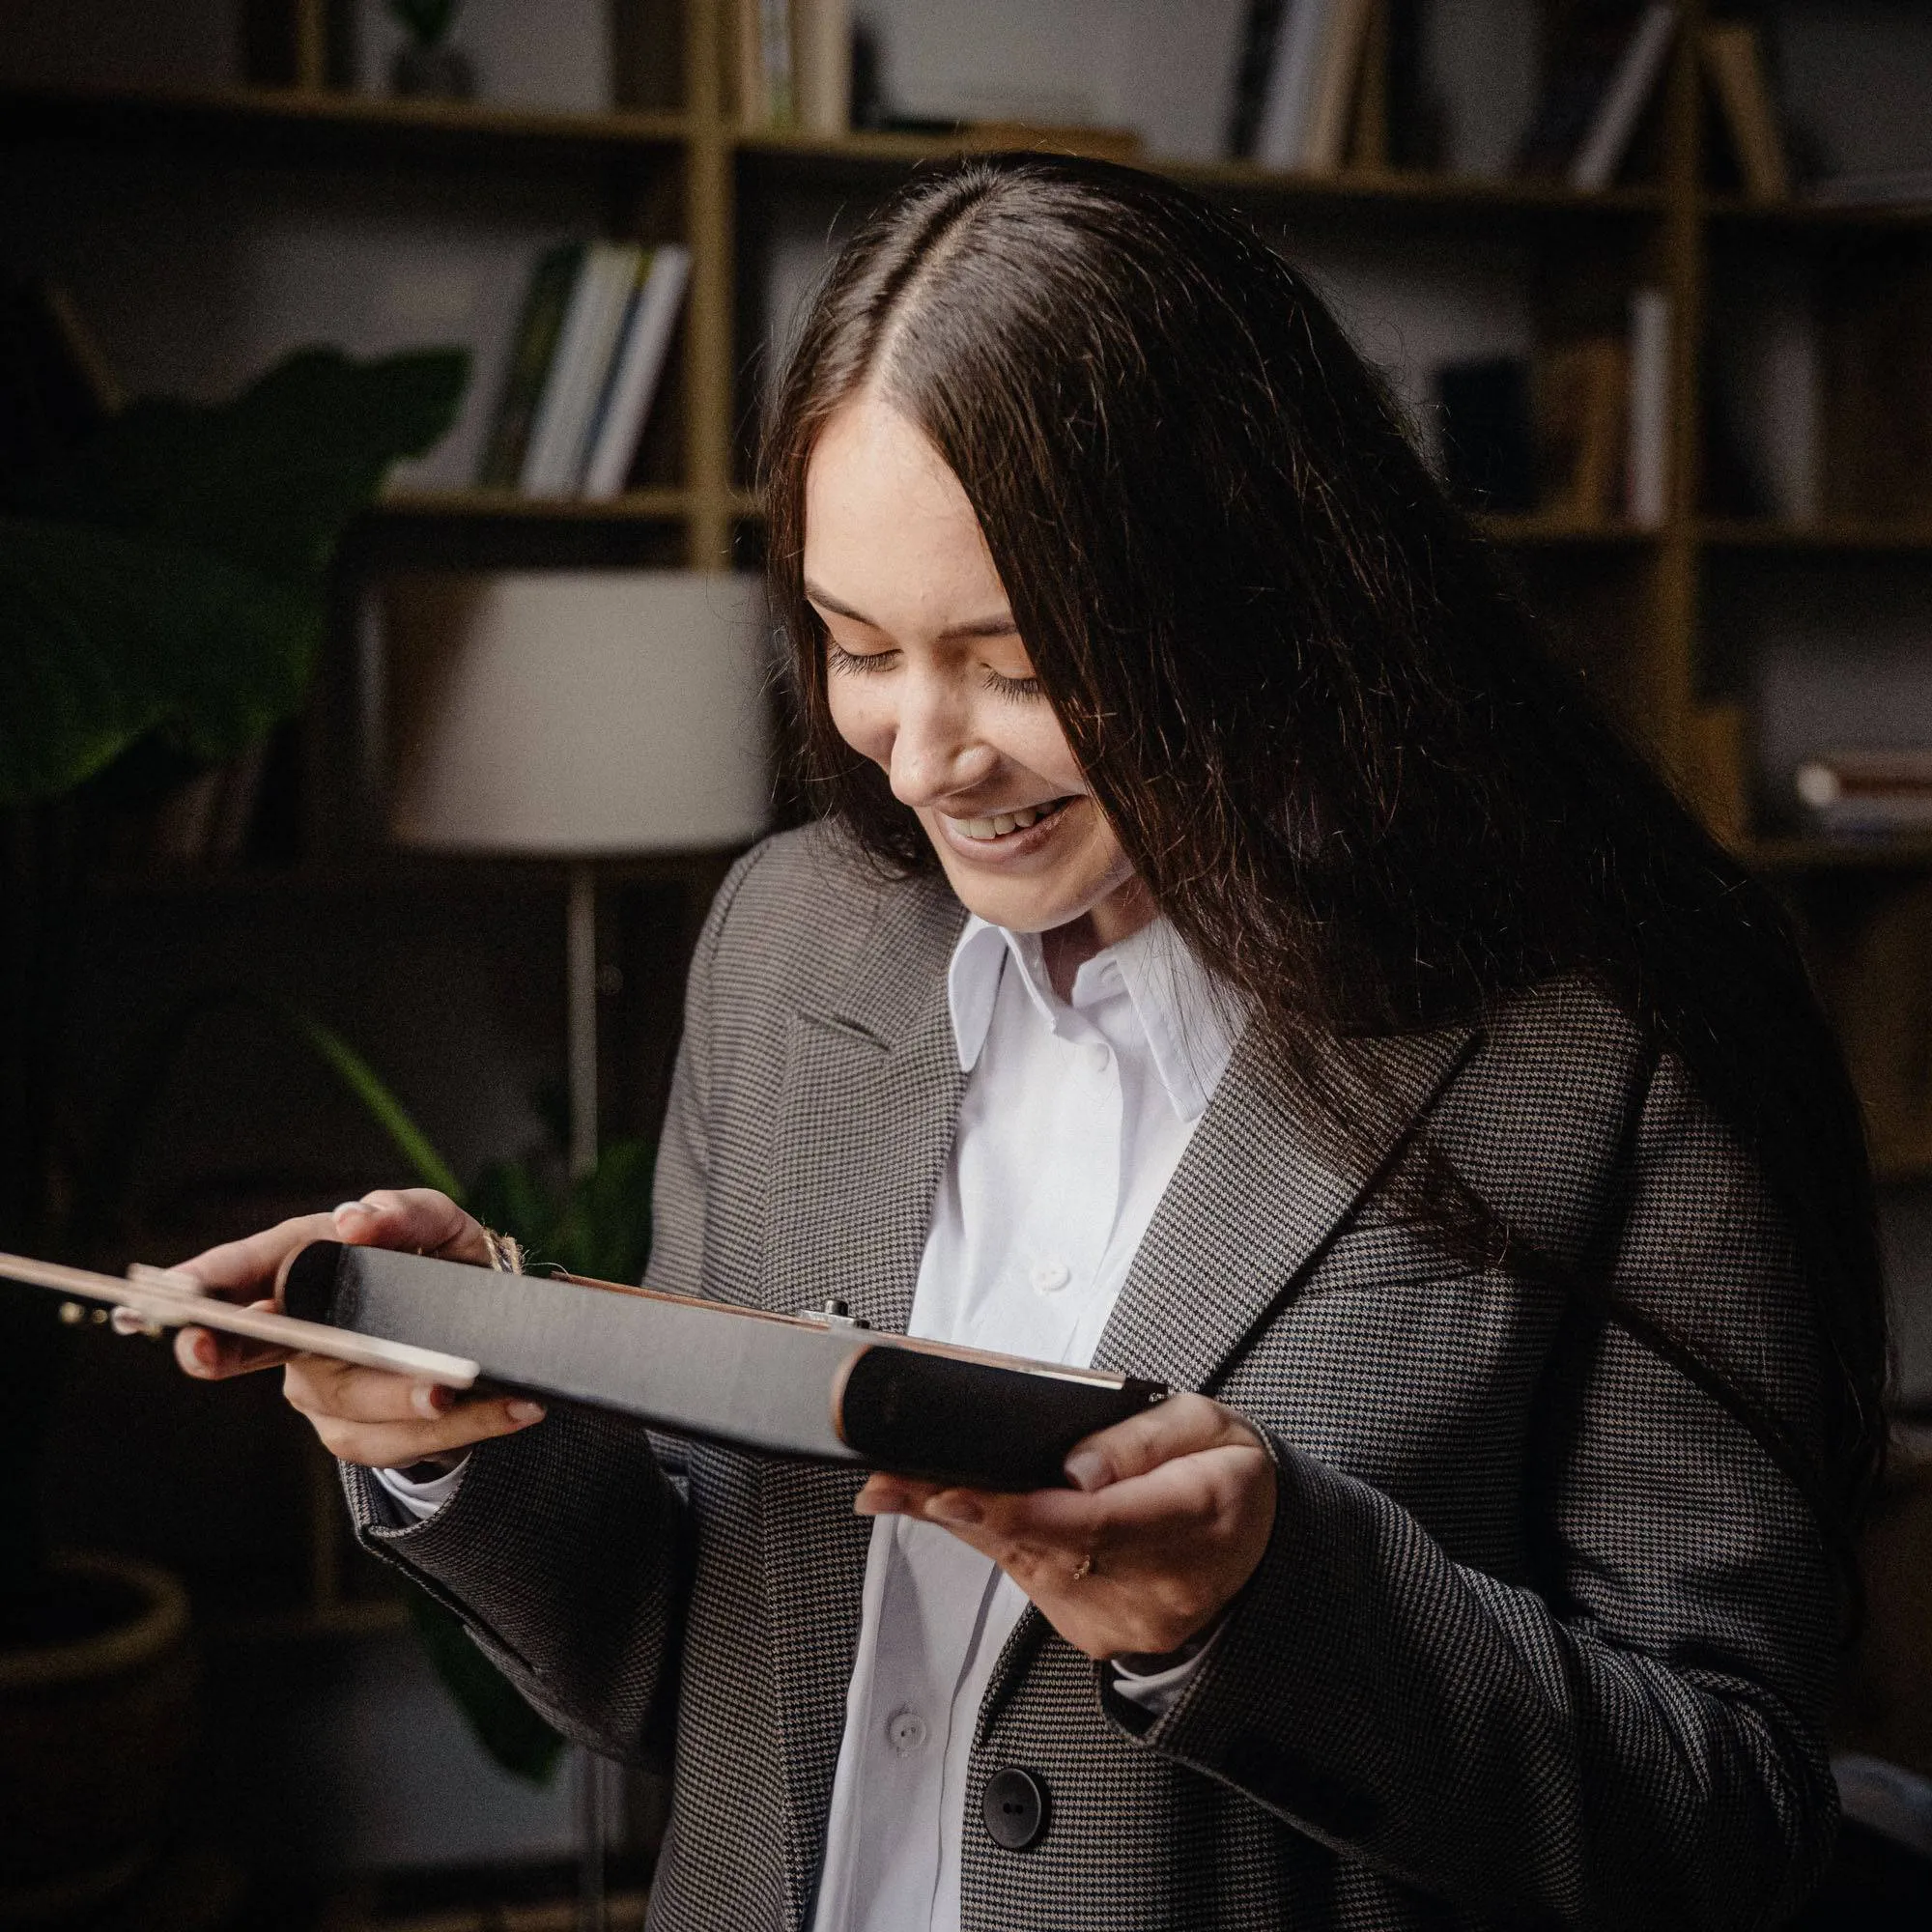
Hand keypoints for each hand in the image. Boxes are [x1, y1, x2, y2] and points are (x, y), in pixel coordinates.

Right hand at [170, 1188, 546, 1467]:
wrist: (490, 1331)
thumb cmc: (444, 1266)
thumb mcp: (440, 1227)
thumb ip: (404, 1212)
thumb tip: (356, 1218)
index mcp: (306, 1270)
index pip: (243, 1273)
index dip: (206, 1283)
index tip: (180, 1294)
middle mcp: (298, 1333)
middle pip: (257, 1346)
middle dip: (230, 1349)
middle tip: (208, 1351)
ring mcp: (321, 1390)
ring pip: (350, 1402)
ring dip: (408, 1397)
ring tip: (462, 1384)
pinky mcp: (360, 1435)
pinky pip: (405, 1441)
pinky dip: (470, 1424)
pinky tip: (514, 1407)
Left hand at [855, 1393, 1275, 1660]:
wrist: (1255, 1550)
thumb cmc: (1227, 1476)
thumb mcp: (1208, 1427)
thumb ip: (1145, 1439)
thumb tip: (1078, 1466)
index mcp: (1194, 1518)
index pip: (1094, 1523)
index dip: (1018, 1511)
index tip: (956, 1493)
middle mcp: (1155, 1583)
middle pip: (1040, 1547)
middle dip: (959, 1510)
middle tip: (888, 1483)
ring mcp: (1121, 1617)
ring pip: (1024, 1566)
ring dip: (959, 1523)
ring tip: (897, 1487)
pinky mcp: (1093, 1631)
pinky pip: (1030, 1581)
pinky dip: (990, 1541)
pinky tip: (955, 1510)